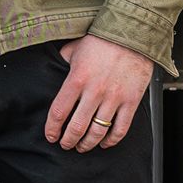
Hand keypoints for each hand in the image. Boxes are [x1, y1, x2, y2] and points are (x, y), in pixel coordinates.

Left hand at [45, 35, 153, 150]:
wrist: (132, 36)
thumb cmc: (102, 41)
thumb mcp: (73, 49)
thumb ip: (62, 62)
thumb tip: (54, 70)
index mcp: (76, 79)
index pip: (59, 111)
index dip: (53, 128)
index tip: (51, 135)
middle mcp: (94, 92)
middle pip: (77, 126)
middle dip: (69, 140)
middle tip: (65, 144)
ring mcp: (114, 98)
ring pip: (98, 131)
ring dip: (88, 143)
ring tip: (82, 147)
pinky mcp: (131, 102)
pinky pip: (121, 128)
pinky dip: (112, 140)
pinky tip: (105, 143)